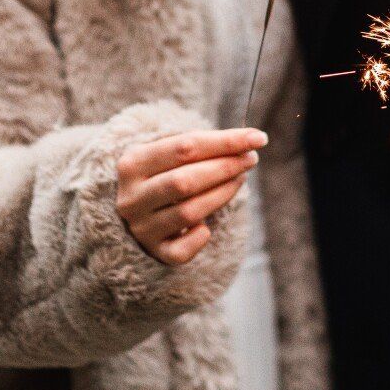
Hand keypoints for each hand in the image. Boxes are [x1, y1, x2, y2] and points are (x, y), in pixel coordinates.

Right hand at [116, 127, 265, 264]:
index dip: (225, 142)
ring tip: (240, 178)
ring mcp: (141, 228)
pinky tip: (207, 226)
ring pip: (189, 213)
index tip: (257, 138)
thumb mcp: (170, 153)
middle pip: (185, 181)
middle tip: (251, 158)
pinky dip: (200, 237)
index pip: (184, 147)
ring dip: (223, 194)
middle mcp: (132, 198)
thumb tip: (247, 142)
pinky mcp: (155, 251)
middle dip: (225, 167)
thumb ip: (202, 145)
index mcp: (133, 164)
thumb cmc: (164, 172)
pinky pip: (183, 250)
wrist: (137, 209)